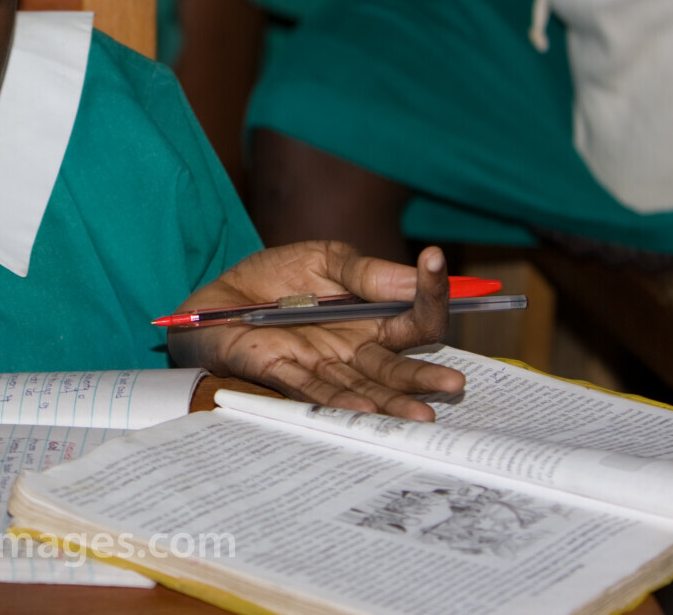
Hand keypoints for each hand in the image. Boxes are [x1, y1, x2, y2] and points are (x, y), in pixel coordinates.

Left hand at [168, 242, 464, 419]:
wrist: (217, 294)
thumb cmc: (275, 278)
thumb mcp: (324, 258)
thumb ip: (366, 271)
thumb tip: (418, 274)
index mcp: (372, 319)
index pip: (415, 315)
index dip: (431, 291)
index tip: (437, 259)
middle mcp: (353, 351)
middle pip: (397, 366)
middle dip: (425, 376)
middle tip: (454, 382)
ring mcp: (320, 366)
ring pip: (363, 389)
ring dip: (392, 402)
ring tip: (420, 414)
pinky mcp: (281, 374)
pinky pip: (313, 391)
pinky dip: (339, 401)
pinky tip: (364, 412)